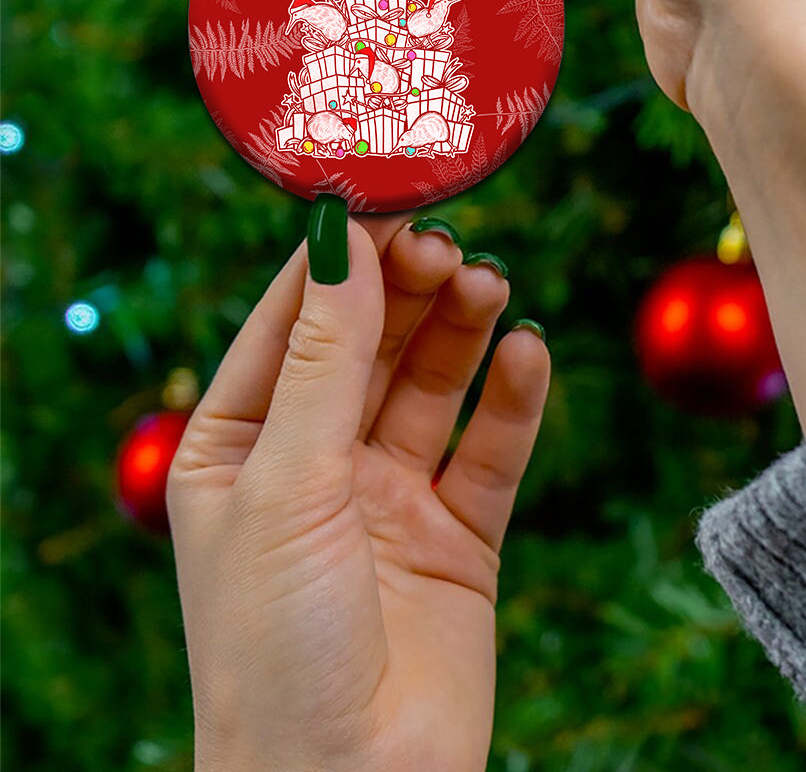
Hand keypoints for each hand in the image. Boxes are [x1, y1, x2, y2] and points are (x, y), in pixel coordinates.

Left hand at [167, 208, 549, 771]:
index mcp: (240, 449)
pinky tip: (528, 352)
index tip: (387, 196)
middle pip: (371, 344)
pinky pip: (491, 450)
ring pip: (433, 385)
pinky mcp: (459, 536)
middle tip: (450, 245)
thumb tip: (341, 237)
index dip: (338, 259)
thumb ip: (325, 358)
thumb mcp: (287, 483)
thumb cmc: (275, 647)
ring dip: (462, 330)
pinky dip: (513, 399)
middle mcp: (316, 465)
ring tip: (490, 285)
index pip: (292, 323)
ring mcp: (390, 499)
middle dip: (408, 290)